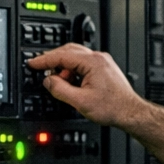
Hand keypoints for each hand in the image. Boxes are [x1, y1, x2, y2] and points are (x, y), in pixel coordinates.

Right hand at [25, 45, 142, 128]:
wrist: (130, 113)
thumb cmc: (113, 107)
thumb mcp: (80, 101)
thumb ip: (60, 89)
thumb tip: (48, 81)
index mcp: (92, 62)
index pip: (61, 55)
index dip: (44, 59)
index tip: (33, 63)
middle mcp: (98, 58)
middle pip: (68, 51)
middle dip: (53, 60)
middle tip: (41, 69)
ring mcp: (102, 62)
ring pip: (75, 57)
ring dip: (63, 67)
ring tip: (60, 83)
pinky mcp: (103, 68)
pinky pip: (83, 63)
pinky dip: (72, 71)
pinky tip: (71, 83)